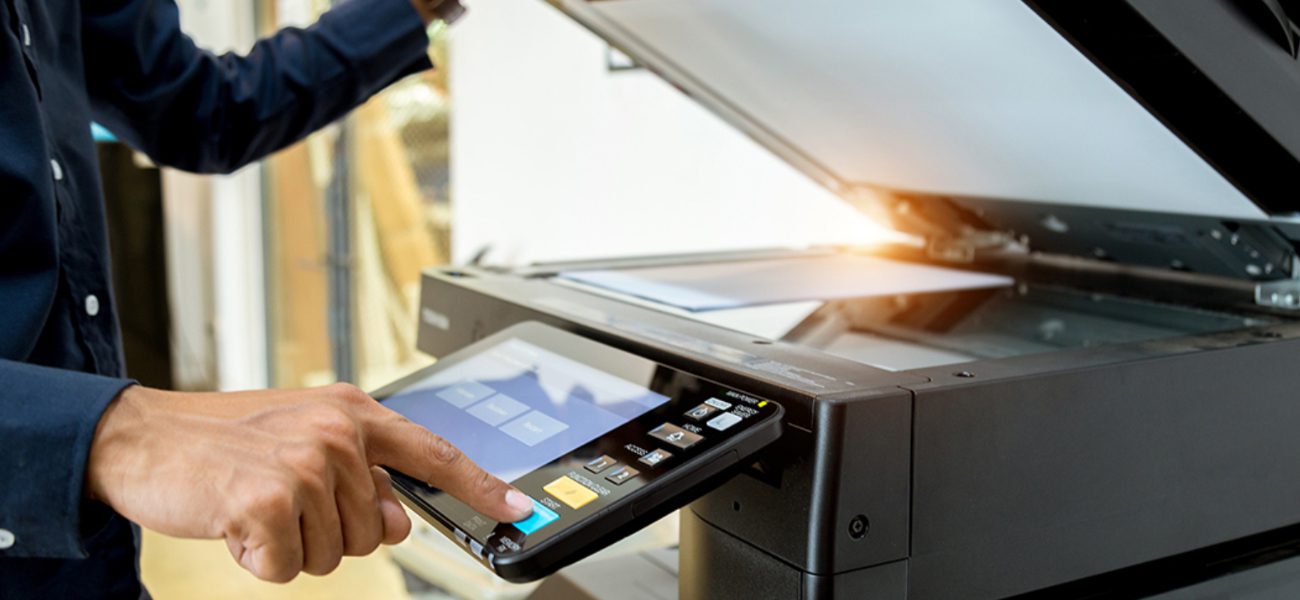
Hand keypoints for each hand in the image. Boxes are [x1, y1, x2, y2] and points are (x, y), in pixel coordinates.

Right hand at [85, 383, 532, 581]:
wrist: (143, 438)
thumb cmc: (223, 442)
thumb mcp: (302, 442)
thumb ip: (360, 476)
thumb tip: (398, 523)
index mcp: (352, 411)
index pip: (434, 453)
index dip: (480, 486)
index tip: (515, 509)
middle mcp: (338, 433)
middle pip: (376, 530)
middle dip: (329, 532)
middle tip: (281, 501)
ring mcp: (306, 465)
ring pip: (337, 554)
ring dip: (293, 546)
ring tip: (255, 505)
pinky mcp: (271, 500)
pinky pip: (291, 569)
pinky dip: (261, 561)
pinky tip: (236, 524)